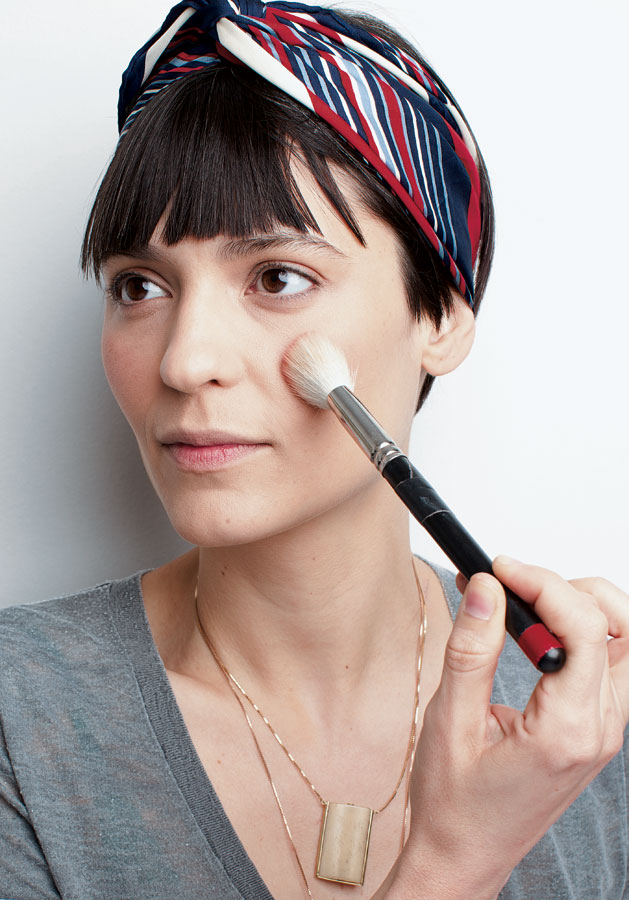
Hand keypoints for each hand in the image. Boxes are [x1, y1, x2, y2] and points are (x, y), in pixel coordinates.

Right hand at [396, 559, 628, 898]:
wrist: (465, 854)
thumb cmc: (455, 801)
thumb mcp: (451, 720)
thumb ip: (473, 648)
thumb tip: (486, 587)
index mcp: (569, 730)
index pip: (586, 628)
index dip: (542, 583)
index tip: (497, 570)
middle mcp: (601, 728)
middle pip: (624, 628)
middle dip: (572, 589)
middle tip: (516, 585)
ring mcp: (604, 730)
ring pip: (623, 642)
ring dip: (581, 608)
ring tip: (525, 605)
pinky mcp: (594, 728)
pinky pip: (606, 663)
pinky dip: (577, 632)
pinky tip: (533, 632)